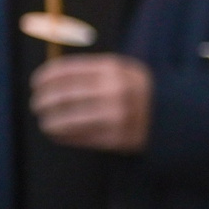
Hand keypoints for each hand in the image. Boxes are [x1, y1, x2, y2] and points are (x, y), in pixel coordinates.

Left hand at [30, 55, 152, 151]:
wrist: (172, 115)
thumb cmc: (139, 91)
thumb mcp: (122, 70)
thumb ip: (92, 71)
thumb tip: (50, 79)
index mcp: (113, 69)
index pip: (66, 71)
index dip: (45, 77)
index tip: (36, 84)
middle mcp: (113, 91)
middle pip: (63, 96)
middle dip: (43, 101)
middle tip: (37, 105)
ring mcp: (116, 116)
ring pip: (67, 120)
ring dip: (50, 122)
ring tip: (45, 122)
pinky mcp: (117, 139)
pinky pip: (81, 138)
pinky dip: (64, 136)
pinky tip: (58, 134)